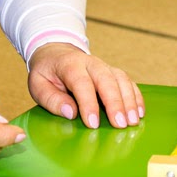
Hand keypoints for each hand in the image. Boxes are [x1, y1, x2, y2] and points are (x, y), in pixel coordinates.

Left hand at [27, 42, 144, 129]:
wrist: (55, 52)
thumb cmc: (47, 72)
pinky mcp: (112, 72)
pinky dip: (136, 96)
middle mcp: (90, 63)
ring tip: (133, 121)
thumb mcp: (38, 84)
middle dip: (115, 102)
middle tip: (121, 124)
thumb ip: (52, 99)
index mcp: (69, 65)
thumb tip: (71, 113)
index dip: (88, 103)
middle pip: (106, 79)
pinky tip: (139, 112)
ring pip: (120, 79)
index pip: (81, 83)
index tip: (93, 123)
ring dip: (129, 100)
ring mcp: (104, 66)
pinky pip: (128, 81)